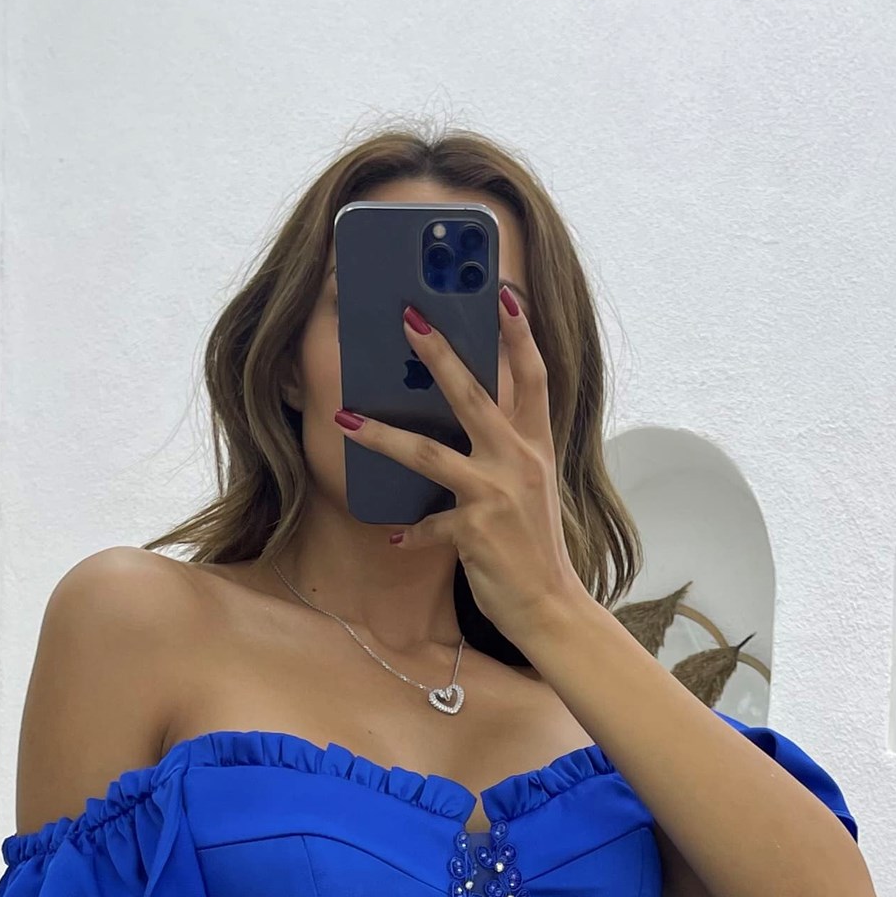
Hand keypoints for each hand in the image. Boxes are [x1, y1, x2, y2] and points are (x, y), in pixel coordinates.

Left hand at [336, 287, 587, 655]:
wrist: (550, 605)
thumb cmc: (534, 546)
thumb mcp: (531, 488)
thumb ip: (506, 451)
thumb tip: (472, 419)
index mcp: (536, 446)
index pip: (534, 376)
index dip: (519, 333)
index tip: (502, 291)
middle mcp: (519, 461)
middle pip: (474, 394)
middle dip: (439, 352)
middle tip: (409, 316)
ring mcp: (497, 493)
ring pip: (430, 453)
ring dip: (382, 435)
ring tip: (345, 419)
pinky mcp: (475, 529)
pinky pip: (429, 524)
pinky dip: (412, 532)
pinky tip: (395, 538)